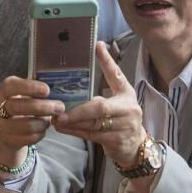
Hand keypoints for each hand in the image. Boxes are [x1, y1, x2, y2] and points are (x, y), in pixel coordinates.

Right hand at [0, 76, 62, 168]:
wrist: (11, 126)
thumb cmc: (25, 103)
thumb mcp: (28, 92)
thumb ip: (39, 90)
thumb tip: (60, 90)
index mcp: (4, 90)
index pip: (10, 86)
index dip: (29, 87)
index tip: (47, 90)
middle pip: (17, 107)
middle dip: (42, 107)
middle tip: (60, 107)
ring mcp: (1, 124)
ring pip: (25, 125)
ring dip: (42, 123)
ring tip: (50, 120)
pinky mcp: (7, 139)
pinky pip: (28, 139)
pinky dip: (40, 134)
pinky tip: (43, 129)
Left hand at [52, 42, 146, 166]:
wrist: (135, 146)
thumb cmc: (121, 119)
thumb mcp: (116, 103)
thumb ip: (100, 95)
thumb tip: (73, 87)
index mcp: (127, 94)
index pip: (116, 75)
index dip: (107, 61)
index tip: (97, 46)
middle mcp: (128, 108)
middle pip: (100, 107)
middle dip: (78, 110)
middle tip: (59, 109)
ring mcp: (124, 126)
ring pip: (93, 123)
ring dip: (72, 122)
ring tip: (56, 119)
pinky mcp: (117, 141)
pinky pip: (92, 135)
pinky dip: (75, 132)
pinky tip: (63, 128)